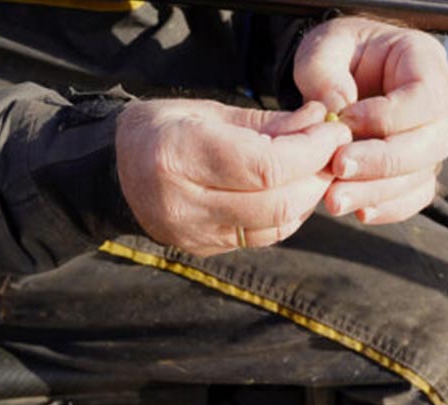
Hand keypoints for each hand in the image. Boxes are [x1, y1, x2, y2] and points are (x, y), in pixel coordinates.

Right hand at [115, 99, 350, 255]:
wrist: (112, 173)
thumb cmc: (163, 130)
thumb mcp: (209, 112)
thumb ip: (268, 122)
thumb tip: (322, 121)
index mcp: (179, 155)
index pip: (267, 166)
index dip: (312, 151)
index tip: (335, 131)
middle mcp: (184, 201)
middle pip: (278, 203)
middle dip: (318, 175)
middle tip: (333, 150)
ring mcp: (194, 232)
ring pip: (276, 226)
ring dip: (308, 198)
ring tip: (315, 168)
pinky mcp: (204, 249)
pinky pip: (263, 238)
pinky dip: (288, 214)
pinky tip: (291, 191)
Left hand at [293, 17, 447, 224]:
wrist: (342, 74)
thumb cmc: (338, 53)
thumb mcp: (324, 46)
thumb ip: (325, 72)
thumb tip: (338, 109)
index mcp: (425, 62)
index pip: (423, 97)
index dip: (387, 116)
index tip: (344, 121)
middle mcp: (439, 106)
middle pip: (430, 144)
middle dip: (383, 162)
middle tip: (338, 168)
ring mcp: (431, 141)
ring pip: (421, 176)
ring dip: (378, 192)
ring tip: (334, 199)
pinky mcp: (417, 170)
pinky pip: (414, 196)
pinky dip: (388, 208)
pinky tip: (358, 212)